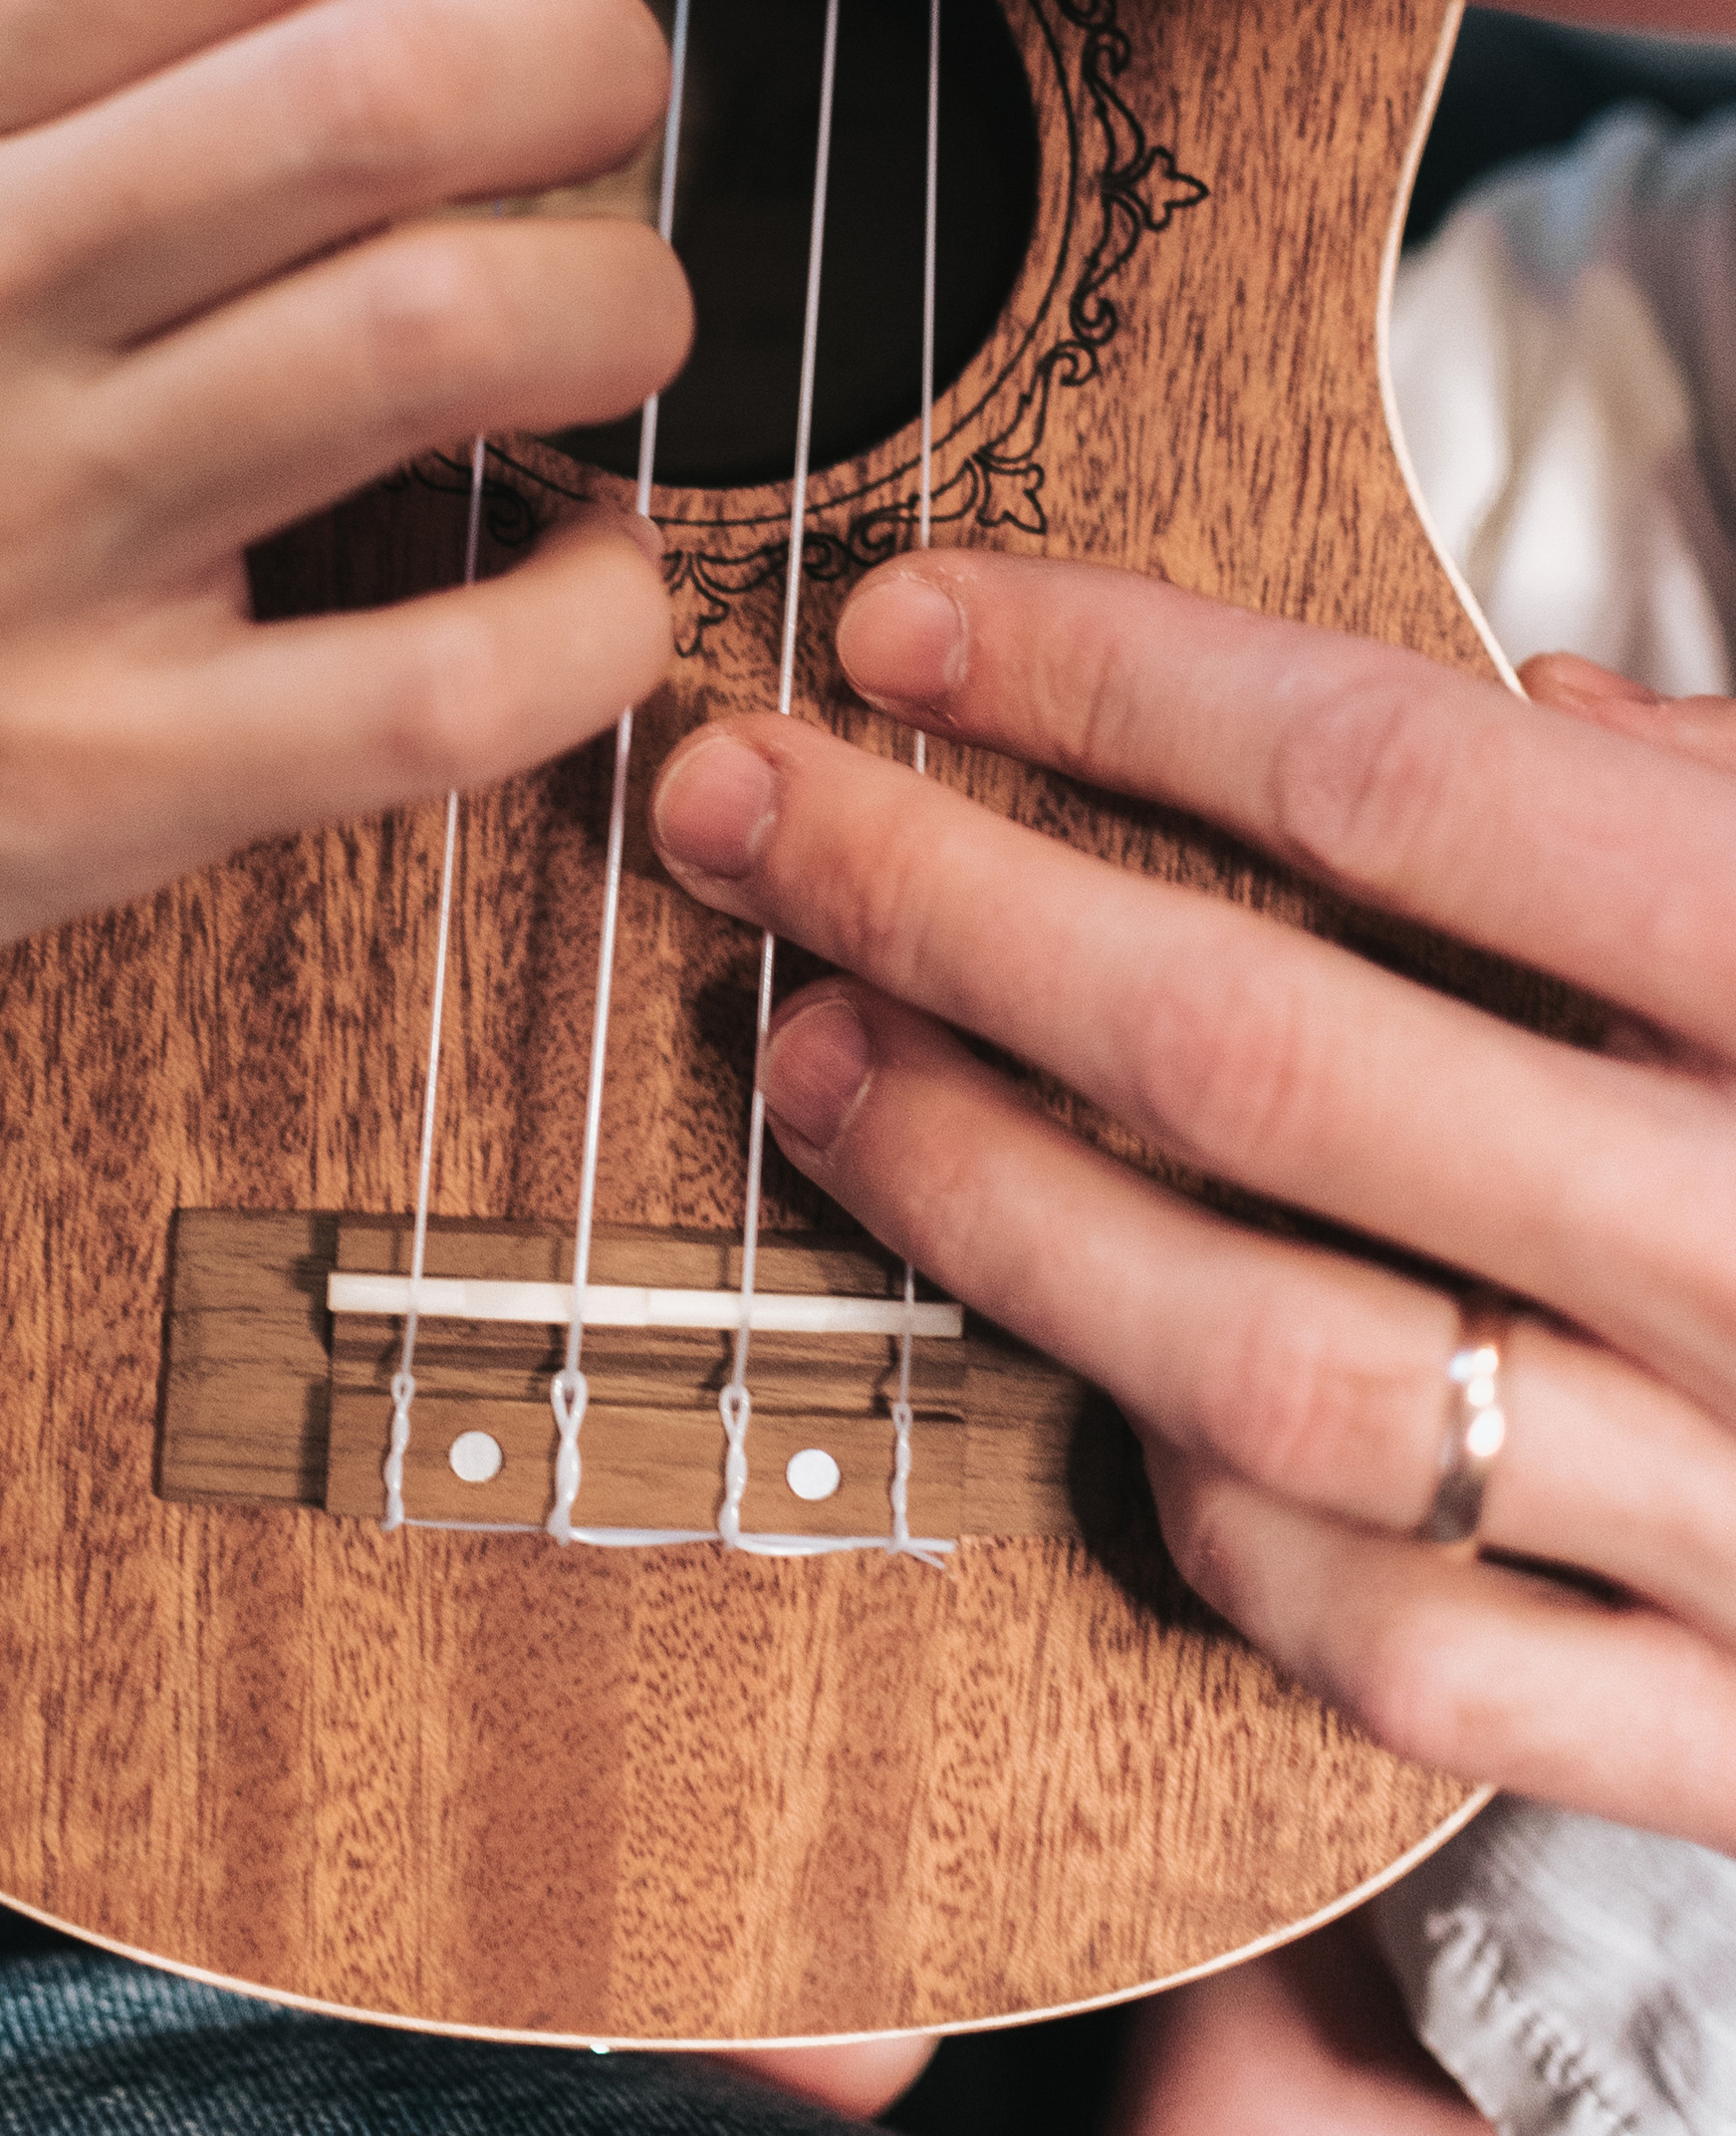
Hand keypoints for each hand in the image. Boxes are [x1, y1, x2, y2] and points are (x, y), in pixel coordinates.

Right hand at [0, 0, 722, 1326]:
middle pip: (391, 89)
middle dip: (601, 54)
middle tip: (632, 87)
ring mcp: (5, 541)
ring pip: (437, 342)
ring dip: (621, 306)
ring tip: (625, 313)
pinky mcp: (62, 783)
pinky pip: (411, 695)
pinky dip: (572, 628)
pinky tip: (595, 583)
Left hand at [646, 552, 1735, 1852]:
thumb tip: (1534, 700)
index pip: (1402, 783)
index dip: (1119, 681)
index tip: (913, 619)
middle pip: (1258, 1055)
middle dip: (943, 904)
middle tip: (739, 804)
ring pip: (1269, 1364)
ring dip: (989, 1204)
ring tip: (822, 1061)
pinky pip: (1394, 1653)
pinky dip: (1212, 1526)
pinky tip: (1104, 1399)